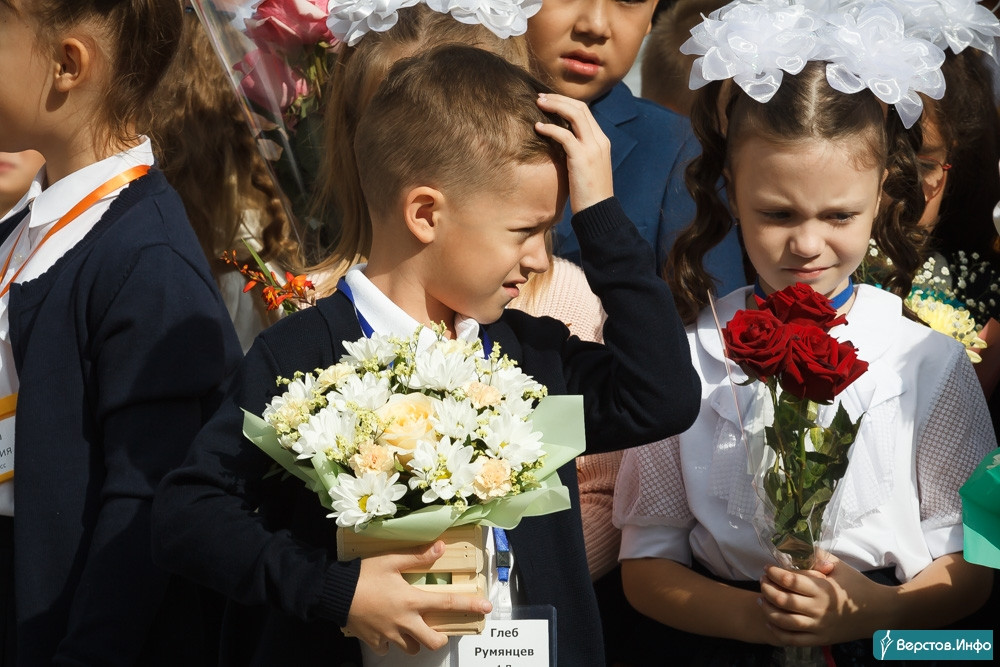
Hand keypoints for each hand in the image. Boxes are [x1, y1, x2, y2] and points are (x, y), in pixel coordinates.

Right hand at [345, 541, 492, 654]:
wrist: (333, 592)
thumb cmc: (364, 574)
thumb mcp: (391, 560)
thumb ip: (417, 557)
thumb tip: (441, 547)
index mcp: (412, 600)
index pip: (448, 604)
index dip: (470, 606)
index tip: (487, 609)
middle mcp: (404, 622)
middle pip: (433, 641)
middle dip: (440, 638)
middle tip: (437, 629)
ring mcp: (389, 634)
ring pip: (411, 648)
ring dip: (415, 641)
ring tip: (411, 628)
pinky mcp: (374, 641)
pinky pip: (387, 648)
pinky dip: (389, 642)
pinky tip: (386, 630)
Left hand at [534, 93, 612, 213]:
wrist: (599, 212)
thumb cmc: (589, 194)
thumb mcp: (586, 168)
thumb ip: (578, 153)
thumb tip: (561, 146)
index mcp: (601, 141)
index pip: (585, 112)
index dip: (566, 103)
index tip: (550, 101)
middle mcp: (599, 140)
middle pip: (580, 108)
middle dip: (559, 99)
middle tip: (540, 97)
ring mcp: (592, 148)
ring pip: (574, 114)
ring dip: (555, 106)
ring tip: (538, 104)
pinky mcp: (582, 158)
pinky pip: (564, 135)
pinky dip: (550, 128)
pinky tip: (537, 128)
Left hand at [758, 554, 892, 645]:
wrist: (879, 613)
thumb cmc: (858, 587)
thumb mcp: (840, 568)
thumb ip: (818, 557)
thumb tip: (798, 544)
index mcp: (822, 589)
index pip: (790, 581)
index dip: (774, 573)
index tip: (767, 567)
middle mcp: (818, 609)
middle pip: (782, 600)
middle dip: (767, 589)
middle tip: (762, 581)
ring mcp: (818, 626)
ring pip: (784, 621)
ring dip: (768, 609)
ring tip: (762, 599)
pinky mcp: (820, 639)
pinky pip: (793, 640)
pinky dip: (778, 632)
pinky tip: (770, 622)